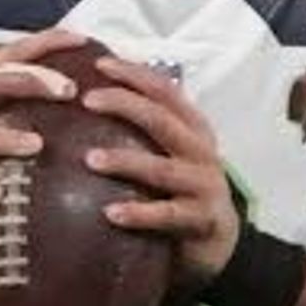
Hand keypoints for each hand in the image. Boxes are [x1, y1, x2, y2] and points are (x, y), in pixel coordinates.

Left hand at [81, 54, 242, 284]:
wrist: (219, 241)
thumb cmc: (180, 190)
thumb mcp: (169, 152)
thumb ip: (142, 129)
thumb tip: (89, 97)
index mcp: (193, 128)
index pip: (165, 91)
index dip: (135, 74)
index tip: (100, 64)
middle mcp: (201, 151)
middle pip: (162, 120)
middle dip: (125, 105)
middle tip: (87, 100)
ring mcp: (204, 186)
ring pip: (162, 169)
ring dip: (125, 161)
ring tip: (91, 159)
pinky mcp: (201, 220)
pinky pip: (168, 215)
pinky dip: (140, 213)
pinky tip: (110, 213)